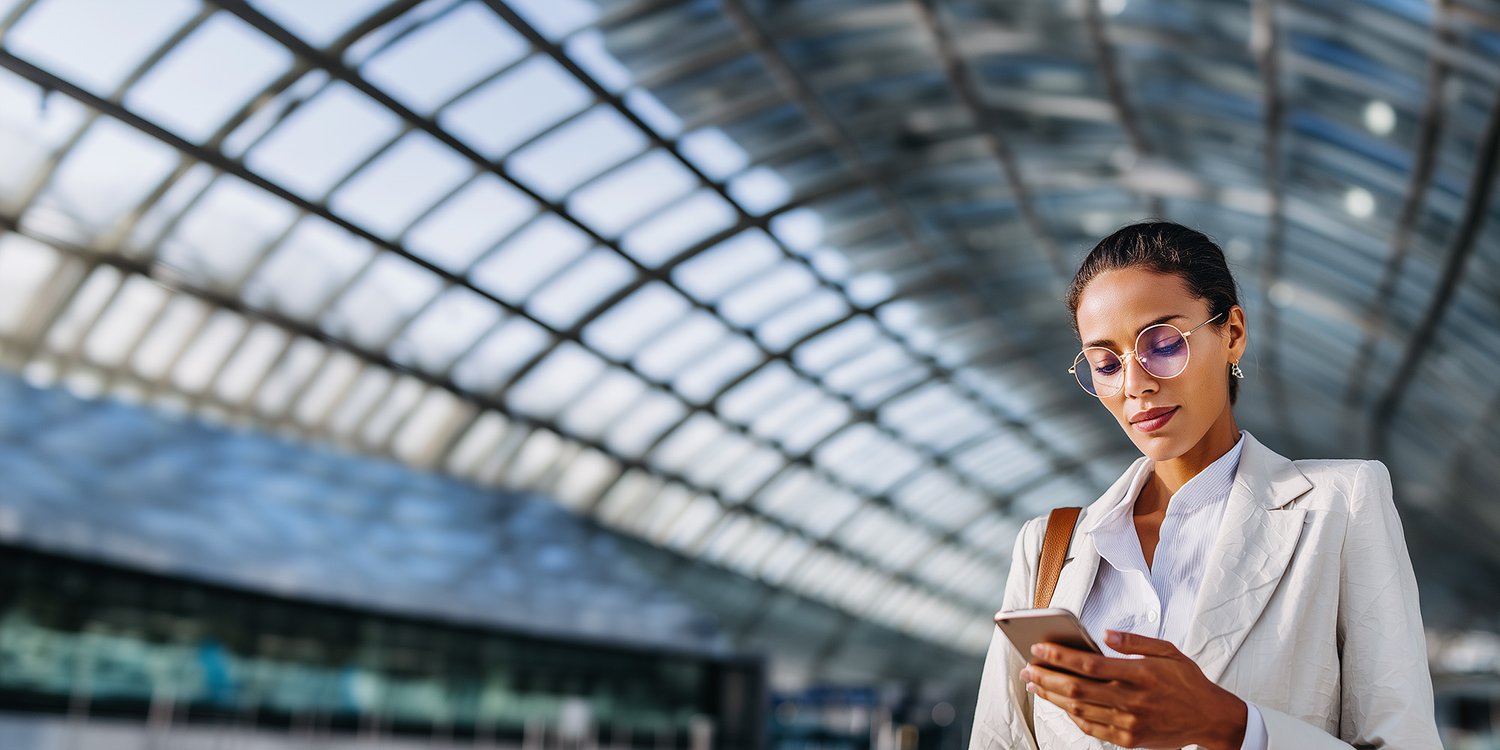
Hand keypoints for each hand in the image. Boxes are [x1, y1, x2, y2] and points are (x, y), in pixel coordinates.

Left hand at [1020, 630, 1247, 749]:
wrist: (1211, 718)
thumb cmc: (1187, 681)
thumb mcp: (1168, 651)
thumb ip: (1134, 641)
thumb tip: (1104, 634)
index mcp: (1140, 674)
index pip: (1089, 664)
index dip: (1059, 656)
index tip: (1038, 648)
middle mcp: (1132, 699)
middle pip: (1077, 689)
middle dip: (1046, 677)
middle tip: (1027, 668)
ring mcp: (1130, 722)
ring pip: (1079, 710)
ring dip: (1052, 697)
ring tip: (1036, 683)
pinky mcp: (1129, 739)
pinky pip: (1092, 728)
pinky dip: (1072, 715)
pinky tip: (1060, 703)